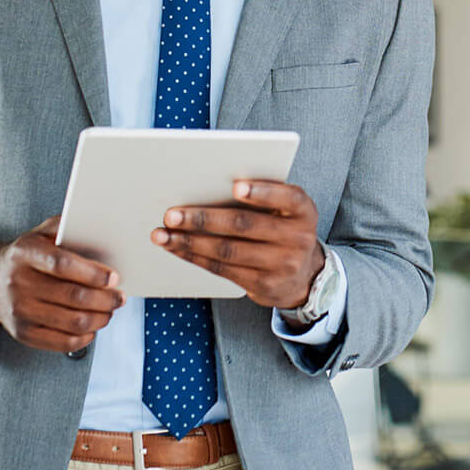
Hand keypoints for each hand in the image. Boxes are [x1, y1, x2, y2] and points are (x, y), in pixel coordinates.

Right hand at [0, 216, 124, 352]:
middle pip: (73, 297)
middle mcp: (19, 283)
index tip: (113, 277)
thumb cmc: (23, 255)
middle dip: (105, 299)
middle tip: (119, 296)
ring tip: (109, 310)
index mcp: (25, 253)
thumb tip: (99, 228)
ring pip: (72, 322)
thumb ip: (65, 227)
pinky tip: (93, 325)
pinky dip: (86, 336)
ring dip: (100, 318)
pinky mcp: (23, 333)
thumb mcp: (39, 233)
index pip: (62, 265)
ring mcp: (20, 312)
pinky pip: (62, 342)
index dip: (92, 273)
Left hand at [151, 180, 323, 310]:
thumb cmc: (285, 227)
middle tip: (172, 214)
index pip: (286, 197)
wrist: (306, 275)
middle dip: (203, 219)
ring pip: (227, 251)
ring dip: (189, 242)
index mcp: (303, 210)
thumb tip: (209, 183)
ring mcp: (280, 265)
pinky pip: (222, 269)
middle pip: (244, 225)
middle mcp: (297, 238)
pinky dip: (195, 257)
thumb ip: (263, 193)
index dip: (261, 192)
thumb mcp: (287, 208)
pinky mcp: (262, 286)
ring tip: (163, 234)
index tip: (236, 186)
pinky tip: (177, 248)